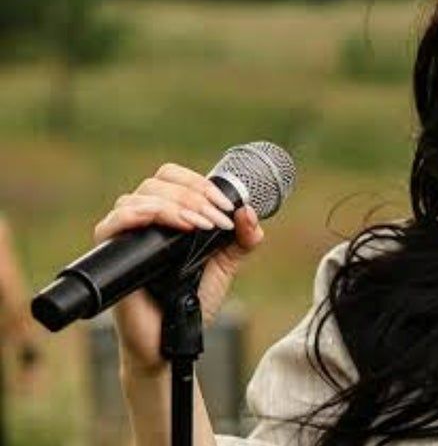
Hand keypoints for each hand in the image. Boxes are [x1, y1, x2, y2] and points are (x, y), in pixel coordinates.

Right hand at [93, 163, 263, 377]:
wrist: (172, 339)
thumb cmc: (192, 301)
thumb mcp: (225, 264)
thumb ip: (242, 239)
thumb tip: (248, 212)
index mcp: (167, 215)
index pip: (172, 176)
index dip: (199, 183)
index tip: (226, 207)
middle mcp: (142, 220)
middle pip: (158, 182)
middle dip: (195, 196)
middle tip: (217, 221)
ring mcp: (124, 236)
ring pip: (140, 196)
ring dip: (178, 206)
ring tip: (203, 227)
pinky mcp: (108, 255)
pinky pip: (115, 221)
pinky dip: (146, 214)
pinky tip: (176, 226)